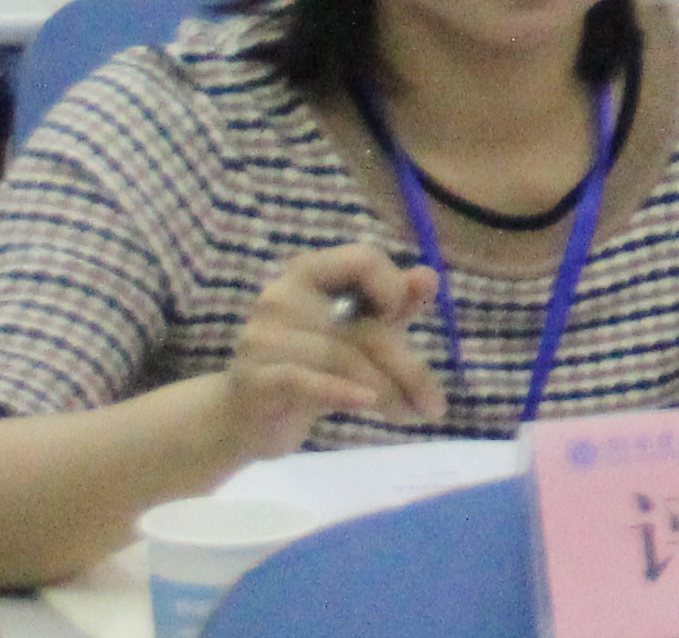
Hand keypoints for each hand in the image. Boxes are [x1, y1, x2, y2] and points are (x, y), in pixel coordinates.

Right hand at [218, 246, 444, 455]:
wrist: (242, 419)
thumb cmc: (310, 366)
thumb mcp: (358, 331)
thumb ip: (394, 303)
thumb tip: (428, 276)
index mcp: (309, 273)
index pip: (363, 258)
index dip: (391, 287)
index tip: (399, 320)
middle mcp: (281, 296)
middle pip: (366, 327)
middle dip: (408, 369)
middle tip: (435, 406)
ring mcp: (263, 338)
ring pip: (346, 359)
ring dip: (389, 393)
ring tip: (413, 416)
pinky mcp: (256, 379)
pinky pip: (306, 380)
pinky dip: (341, 392)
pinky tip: (366, 403)